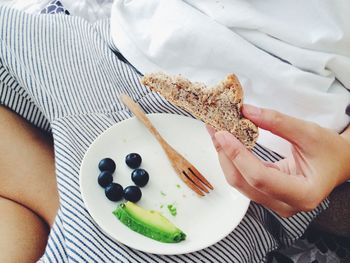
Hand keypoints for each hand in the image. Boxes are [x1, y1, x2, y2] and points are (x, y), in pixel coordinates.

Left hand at [207, 105, 349, 216]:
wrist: (339, 163)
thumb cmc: (330, 150)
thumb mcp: (308, 132)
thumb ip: (277, 122)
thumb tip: (246, 111)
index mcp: (302, 194)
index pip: (260, 177)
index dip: (238, 155)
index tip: (222, 134)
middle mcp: (286, 205)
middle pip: (244, 183)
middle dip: (225, 155)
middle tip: (214, 129)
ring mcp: (275, 203)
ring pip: (240, 183)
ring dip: (226, 157)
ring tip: (216, 133)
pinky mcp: (267, 195)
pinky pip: (244, 179)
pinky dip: (233, 160)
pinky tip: (226, 143)